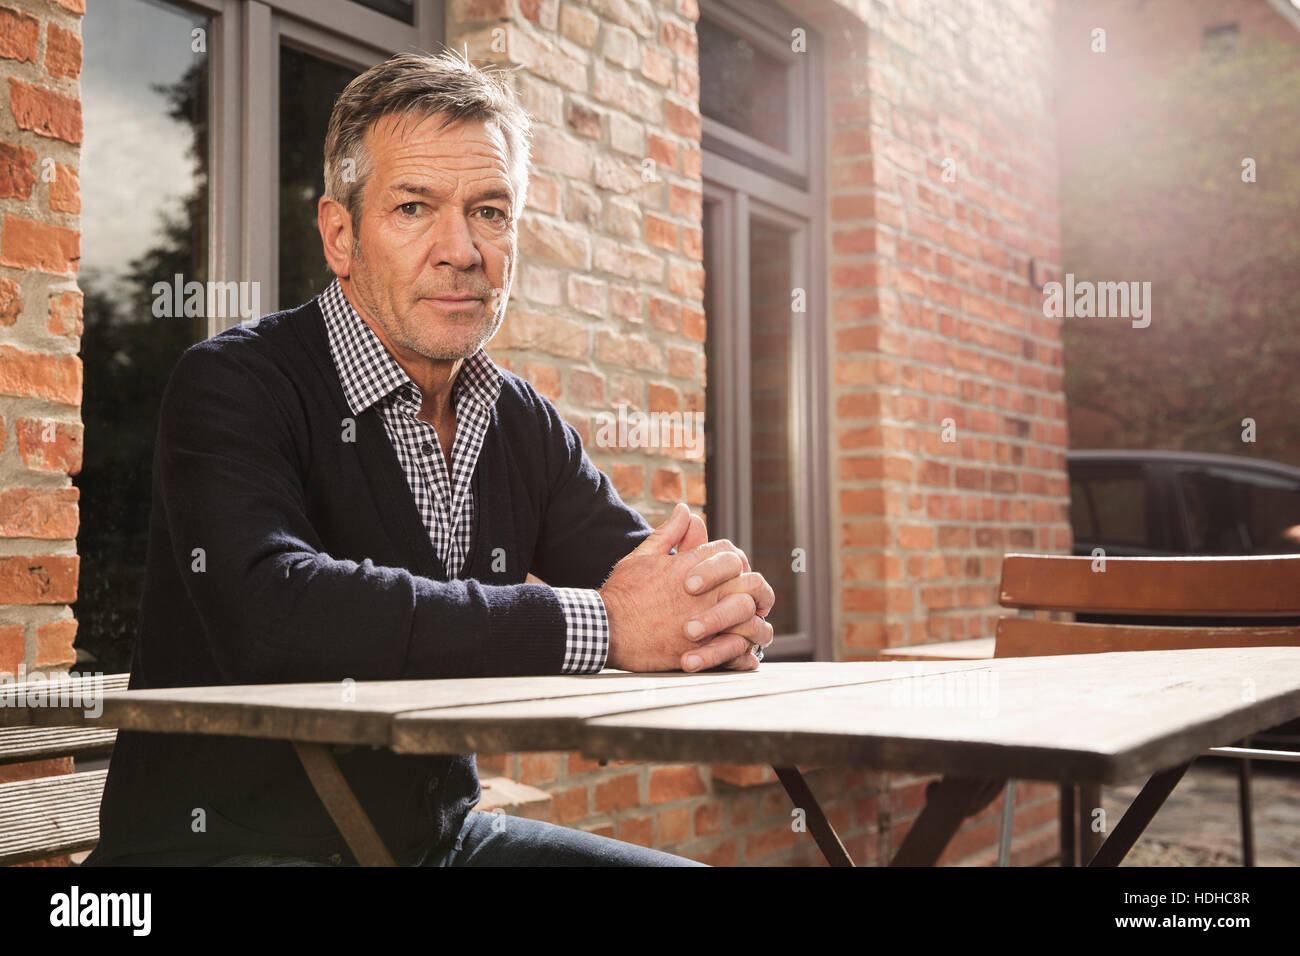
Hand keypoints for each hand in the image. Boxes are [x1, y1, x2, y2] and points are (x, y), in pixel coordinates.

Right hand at [600, 504, 773, 671]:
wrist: (607, 629)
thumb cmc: (623, 592)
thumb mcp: (644, 555)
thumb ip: (669, 532)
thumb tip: (685, 509)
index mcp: (693, 567)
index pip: (731, 554)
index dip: (736, 561)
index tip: (736, 572)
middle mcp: (706, 593)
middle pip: (752, 583)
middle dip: (756, 589)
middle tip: (756, 598)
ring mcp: (706, 623)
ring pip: (751, 619)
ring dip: (756, 623)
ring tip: (754, 627)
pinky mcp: (702, 651)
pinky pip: (737, 652)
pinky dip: (745, 655)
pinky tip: (747, 656)